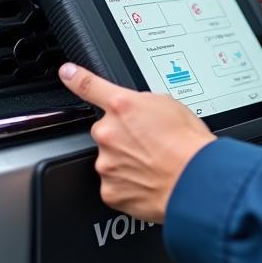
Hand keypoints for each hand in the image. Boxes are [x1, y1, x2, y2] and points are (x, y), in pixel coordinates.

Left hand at [58, 63, 215, 221]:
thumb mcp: (172, 105)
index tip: (67, 73)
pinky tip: (149, 179)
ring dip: (127, 160)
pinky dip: (129, 183)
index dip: (75, 77)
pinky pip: (115, 183)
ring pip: (111, 158)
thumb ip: (144, 103)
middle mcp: (108, 133)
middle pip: (107, 130)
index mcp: (123, 105)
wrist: (194, 179)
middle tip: (150, 143)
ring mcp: (106, 163)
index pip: (90, 86)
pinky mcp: (109, 190)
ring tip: (155, 163)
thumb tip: (138, 108)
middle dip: (123, 135)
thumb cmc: (189, 143)